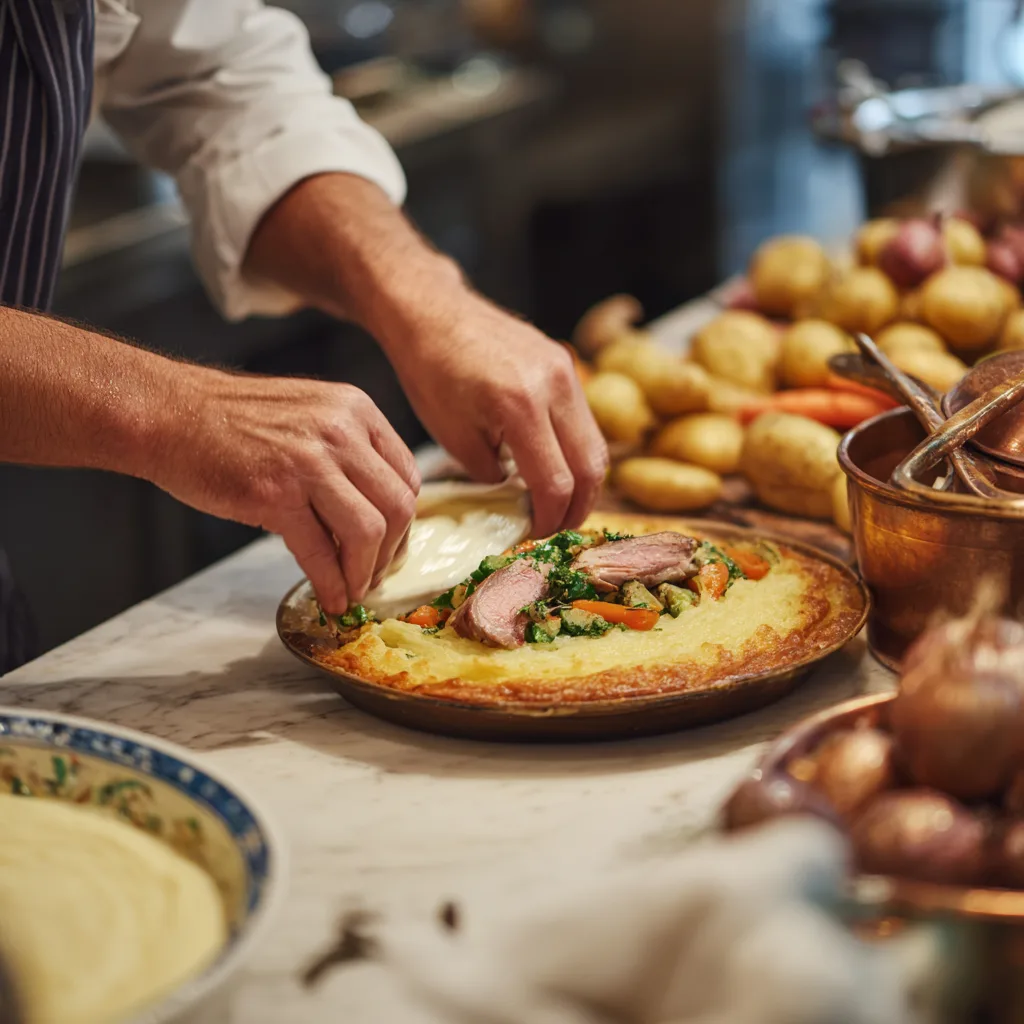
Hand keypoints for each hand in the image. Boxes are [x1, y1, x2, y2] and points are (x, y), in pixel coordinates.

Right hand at [154, 369, 419, 612]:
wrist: (168, 413)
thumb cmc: (232, 419)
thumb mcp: (309, 414)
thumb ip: (347, 451)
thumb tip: (374, 512)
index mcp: (356, 409)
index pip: (407, 475)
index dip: (404, 521)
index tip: (391, 546)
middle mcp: (340, 431)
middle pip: (397, 507)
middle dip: (391, 552)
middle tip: (376, 575)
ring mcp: (308, 462)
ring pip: (368, 532)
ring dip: (365, 572)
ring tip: (353, 589)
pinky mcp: (274, 495)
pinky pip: (320, 552)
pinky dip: (332, 584)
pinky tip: (331, 599)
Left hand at [389, 292, 607, 536]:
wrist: (433, 312)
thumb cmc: (431, 373)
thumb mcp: (453, 437)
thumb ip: (493, 475)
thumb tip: (522, 499)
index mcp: (521, 405)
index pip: (556, 482)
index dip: (549, 519)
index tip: (534, 536)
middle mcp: (555, 385)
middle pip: (592, 468)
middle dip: (577, 508)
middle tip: (556, 530)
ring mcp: (566, 371)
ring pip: (596, 445)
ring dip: (583, 483)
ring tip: (557, 506)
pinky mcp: (566, 365)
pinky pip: (584, 421)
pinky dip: (576, 453)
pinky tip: (554, 469)